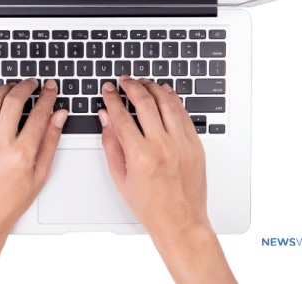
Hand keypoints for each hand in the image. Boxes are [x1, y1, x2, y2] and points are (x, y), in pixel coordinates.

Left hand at [0, 78, 67, 233]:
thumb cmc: (10, 201)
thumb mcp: (40, 174)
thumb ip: (50, 141)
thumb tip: (58, 116)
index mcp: (22, 155)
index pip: (38, 114)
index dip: (47, 96)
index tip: (50, 87)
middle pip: (13, 101)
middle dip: (26, 86)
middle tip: (32, 83)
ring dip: (4, 89)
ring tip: (13, 86)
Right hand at [99, 75, 236, 283]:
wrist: (180, 221)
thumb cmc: (149, 205)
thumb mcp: (120, 177)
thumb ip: (111, 143)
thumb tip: (106, 117)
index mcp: (140, 156)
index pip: (121, 116)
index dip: (112, 98)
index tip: (108, 90)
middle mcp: (162, 147)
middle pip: (145, 103)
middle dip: (131, 86)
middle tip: (124, 80)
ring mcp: (182, 145)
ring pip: (167, 103)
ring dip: (153, 87)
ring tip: (143, 82)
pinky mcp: (196, 145)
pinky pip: (184, 114)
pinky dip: (173, 99)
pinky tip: (165, 92)